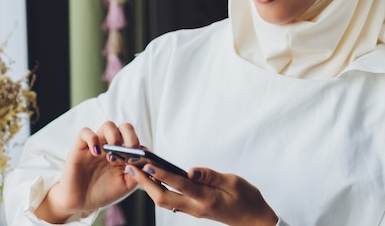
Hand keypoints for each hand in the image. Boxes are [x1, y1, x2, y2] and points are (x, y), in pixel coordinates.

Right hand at [35, 121, 140, 222]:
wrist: (81, 203)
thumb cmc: (104, 192)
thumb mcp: (126, 184)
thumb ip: (138, 173)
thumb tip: (150, 163)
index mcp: (124, 153)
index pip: (136, 139)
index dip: (140, 146)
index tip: (140, 159)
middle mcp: (112, 146)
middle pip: (124, 127)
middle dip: (130, 136)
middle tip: (130, 151)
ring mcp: (97, 145)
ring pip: (108, 125)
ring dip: (114, 136)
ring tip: (112, 155)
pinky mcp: (80, 147)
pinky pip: (85, 132)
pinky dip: (92, 138)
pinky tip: (96, 152)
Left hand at [127, 164, 278, 225]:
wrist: (253, 219)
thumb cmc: (246, 198)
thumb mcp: (233, 182)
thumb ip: (210, 176)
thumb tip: (191, 170)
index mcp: (206, 199)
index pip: (180, 185)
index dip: (162, 175)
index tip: (147, 164)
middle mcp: (195, 208)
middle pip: (163, 198)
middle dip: (145, 182)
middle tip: (131, 166)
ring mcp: (192, 210)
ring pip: (164, 201)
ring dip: (149, 186)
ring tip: (136, 170)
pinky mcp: (192, 209)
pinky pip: (171, 201)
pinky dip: (158, 189)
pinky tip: (153, 179)